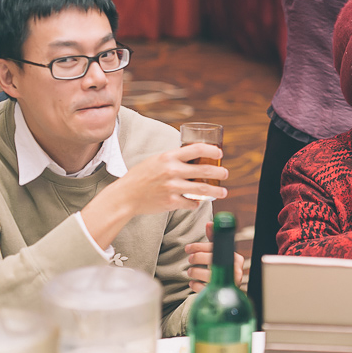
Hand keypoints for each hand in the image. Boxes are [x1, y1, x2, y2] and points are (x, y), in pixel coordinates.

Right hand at [83, 144, 228, 248]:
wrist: (125, 196)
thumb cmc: (141, 176)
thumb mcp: (156, 160)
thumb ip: (173, 158)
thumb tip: (194, 156)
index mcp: (168, 157)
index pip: (196, 149)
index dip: (211, 151)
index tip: (219, 153)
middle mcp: (172, 171)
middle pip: (204, 170)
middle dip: (219, 172)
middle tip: (226, 173)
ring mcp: (172, 187)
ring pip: (202, 189)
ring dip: (216, 192)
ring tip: (223, 193)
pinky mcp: (171, 202)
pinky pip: (191, 203)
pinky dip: (196, 203)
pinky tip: (197, 202)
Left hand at [186, 221, 245, 291]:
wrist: (226, 292)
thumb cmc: (221, 269)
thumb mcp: (219, 254)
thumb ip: (215, 239)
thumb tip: (210, 223)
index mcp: (236, 258)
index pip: (216, 248)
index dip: (199, 246)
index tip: (187, 248)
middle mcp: (235, 270)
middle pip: (212, 259)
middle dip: (196, 258)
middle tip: (189, 260)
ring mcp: (228, 283)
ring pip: (208, 274)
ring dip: (194, 272)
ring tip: (190, 272)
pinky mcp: (220, 293)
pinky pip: (204, 288)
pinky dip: (195, 285)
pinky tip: (193, 283)